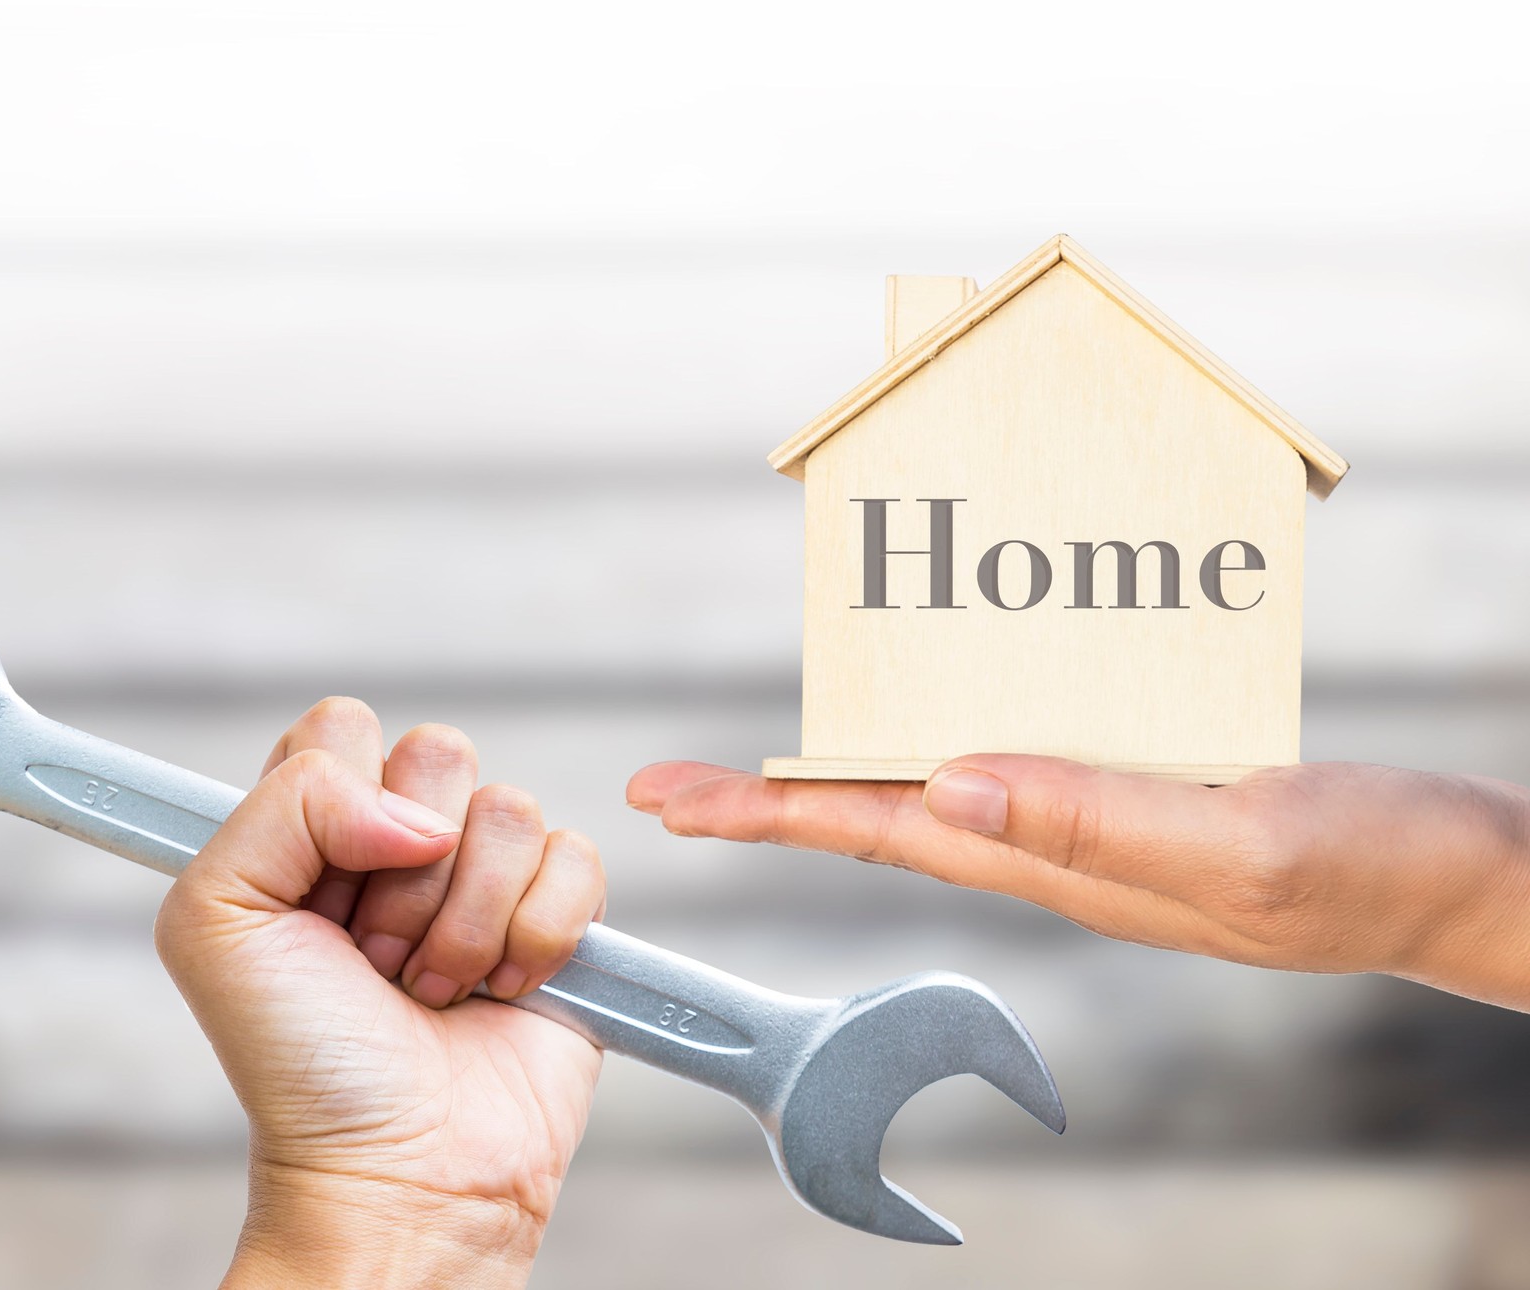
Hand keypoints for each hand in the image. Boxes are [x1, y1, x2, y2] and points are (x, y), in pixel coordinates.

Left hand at [157, 699, 605, 1287]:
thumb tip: (412, 808)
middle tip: (374, 957)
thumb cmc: (299, 1066)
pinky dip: (537, 938)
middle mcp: (398, 844)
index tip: (317, 894)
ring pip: (512, 809)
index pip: (342, 727)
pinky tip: (500, 994)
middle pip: (438, 752)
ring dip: (466, 922)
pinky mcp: (561, 921)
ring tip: (431, 991)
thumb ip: (285, 805)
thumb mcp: (217, 918)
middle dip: (405, 876)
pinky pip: (577, 860)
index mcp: (312, 830)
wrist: (399, 1174)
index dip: (338, 800)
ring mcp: (483, 881)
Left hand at [627, 756, 1529, 1009]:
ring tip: (776, 749)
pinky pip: (1019, 752)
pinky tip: (941, 704)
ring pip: (942, 781)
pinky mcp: (1138, 786)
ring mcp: (1091, 818)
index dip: (769, 812)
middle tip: (673, 786)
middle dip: (773, 798)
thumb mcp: (1234, 845)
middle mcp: (1052, 844)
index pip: (878, 830)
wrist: (1457, 879)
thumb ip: (1092, 822)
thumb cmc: (1366, 869)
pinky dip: (955, 723)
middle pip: (882, 812)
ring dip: (850, 764)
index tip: (670, 802)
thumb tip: (946, 789)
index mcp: (1056, 861)